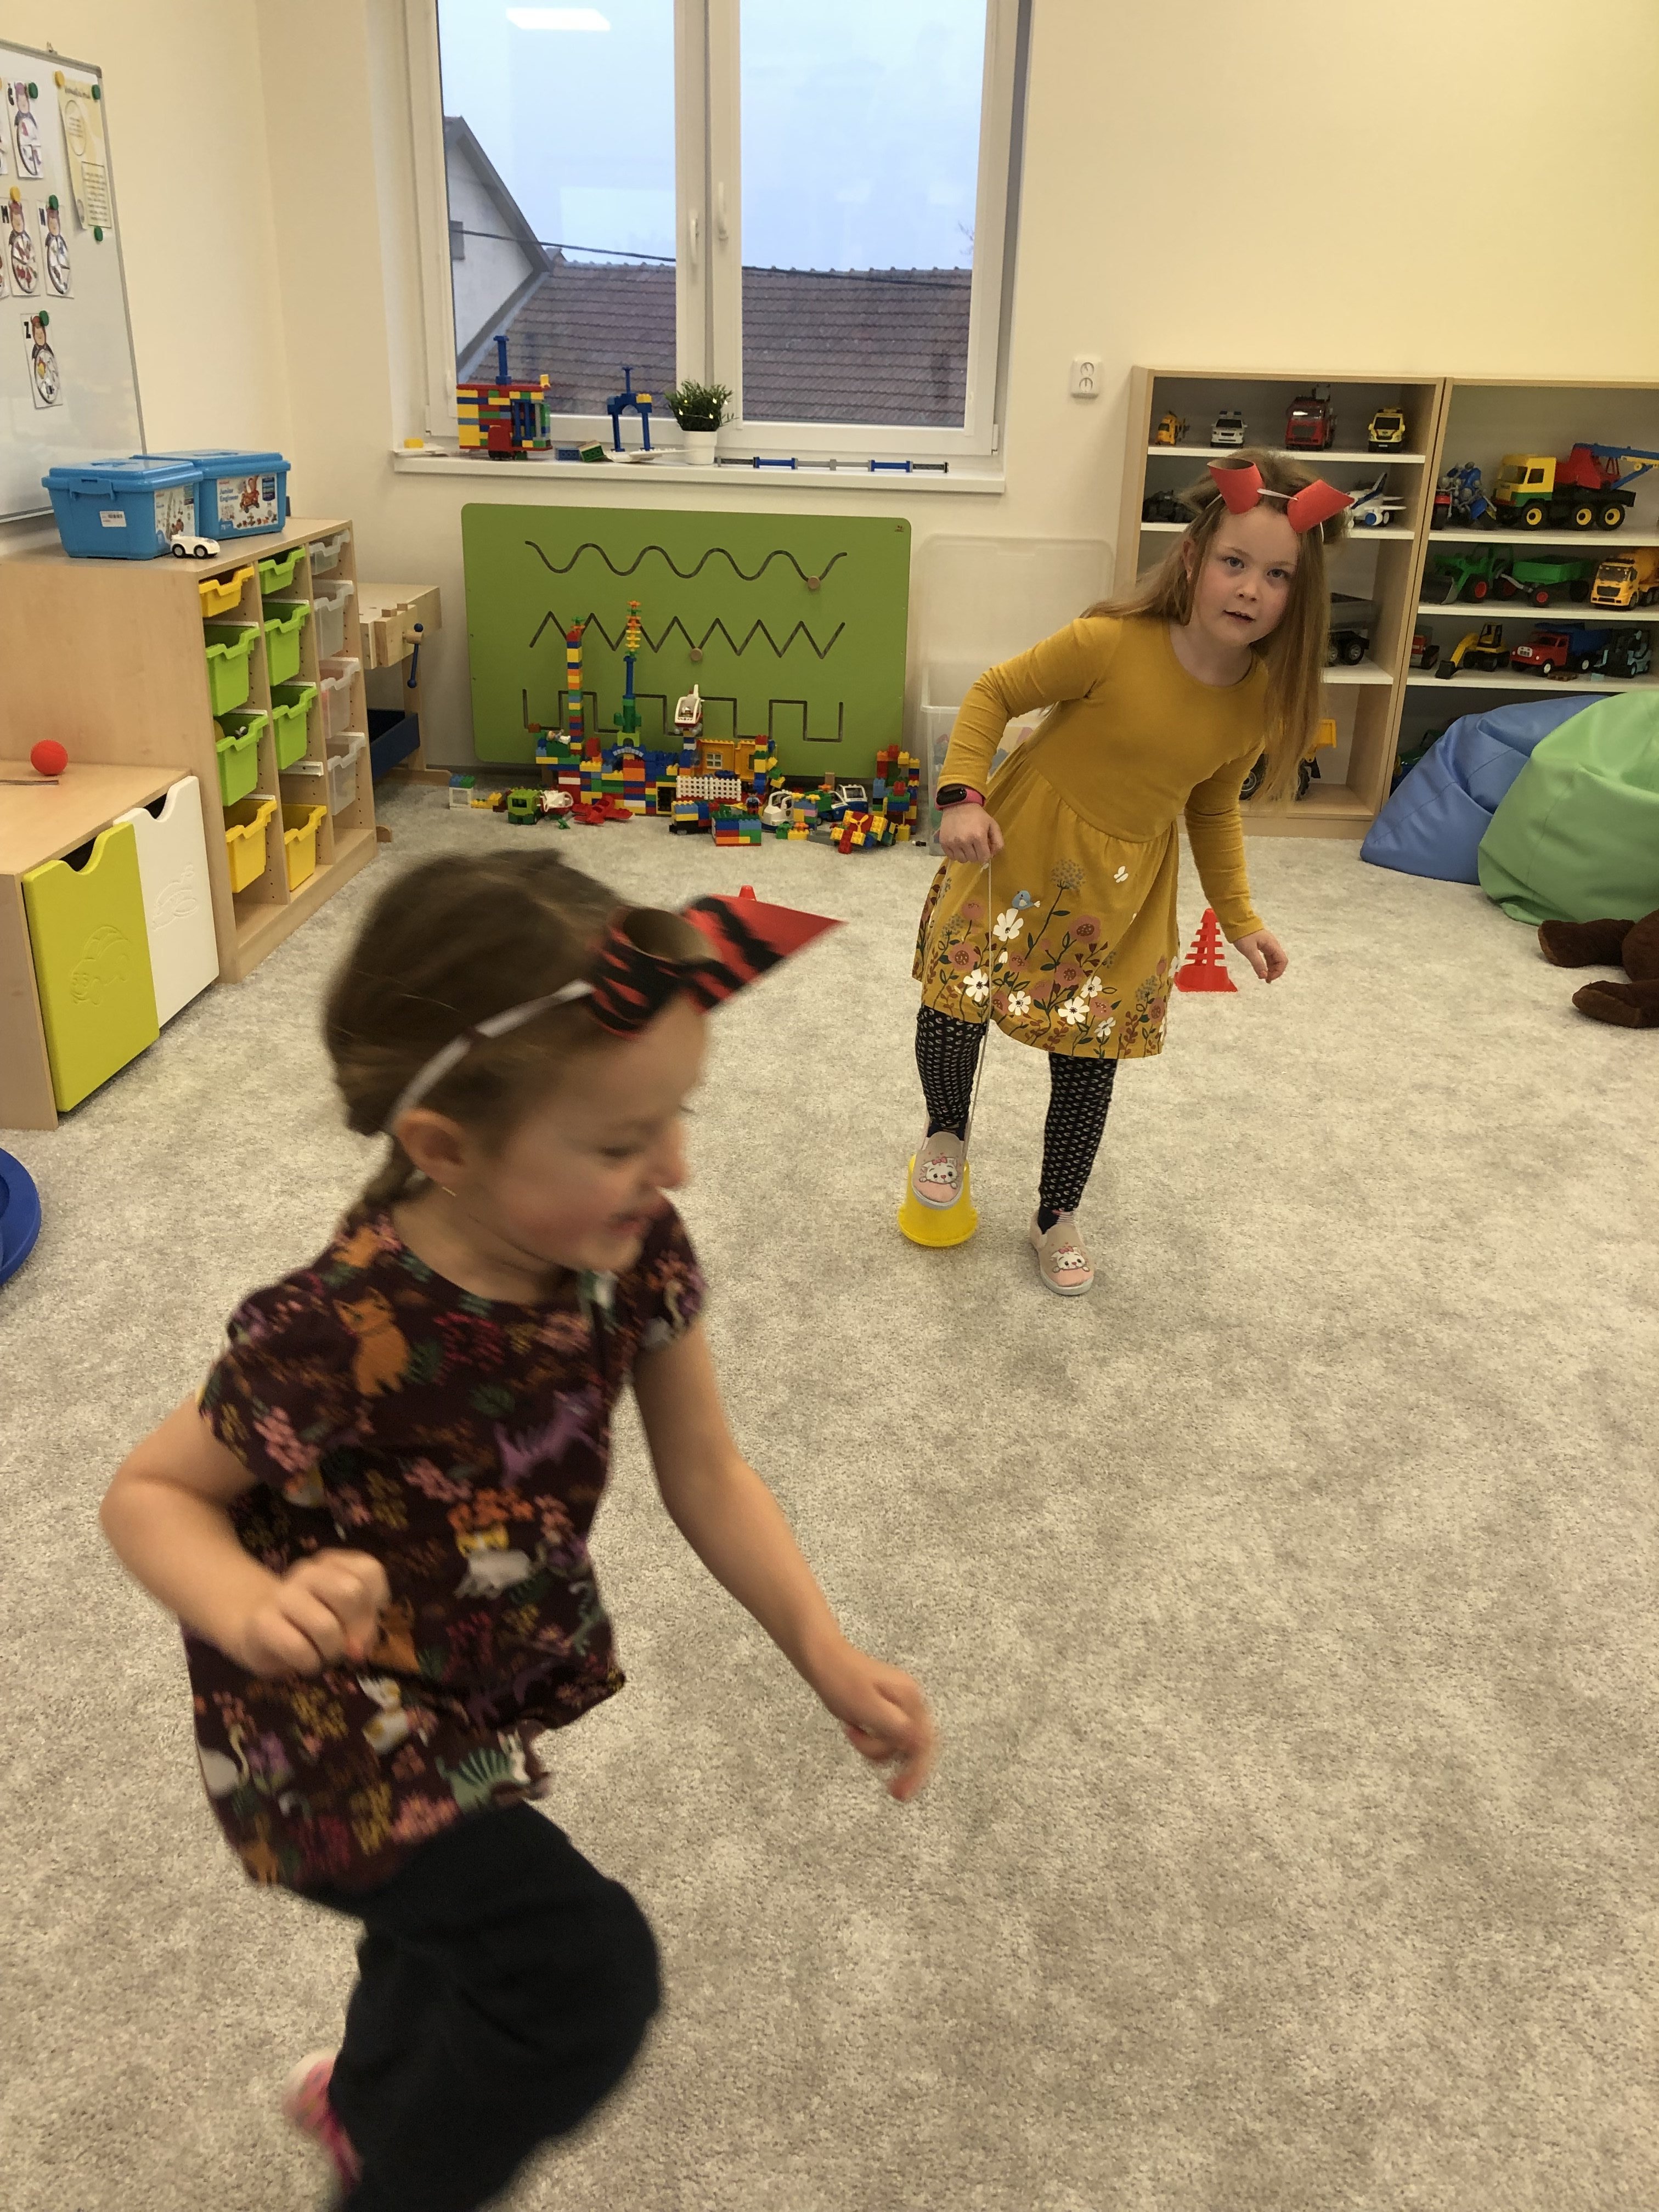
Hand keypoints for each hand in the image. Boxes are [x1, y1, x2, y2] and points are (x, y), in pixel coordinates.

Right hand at [230, 1550, 390, 1677]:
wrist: (254, 1628)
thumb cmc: (310, 1623)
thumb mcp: (344, 1618)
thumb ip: (363, 1626)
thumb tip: (358, 1649)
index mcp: (332, 1563)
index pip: (370, 1571)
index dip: (375, 1604)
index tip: (364, 1622)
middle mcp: (308, 1572)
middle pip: (351, 1592)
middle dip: (356, 1629)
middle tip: (346, 1646)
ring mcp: (283, 1594)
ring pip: (326, 1626)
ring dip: (332, 1652)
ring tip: (323, 1654)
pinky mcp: (263, 1621)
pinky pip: (299, 1649)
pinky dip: (310, 1663)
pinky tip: (304, 1662)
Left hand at [812, 1641, 937, 1801]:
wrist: (822, 1659)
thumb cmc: (842, 1680)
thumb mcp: (868, 1708)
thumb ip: (896, 1727)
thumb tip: (920, 1745)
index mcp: (910, 1699)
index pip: (925, 1743)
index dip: (918, 1771)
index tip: (903, 1792)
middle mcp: (910, 1702)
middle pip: (917, 1746)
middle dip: (905, 1769)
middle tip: (894, 1792)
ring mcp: (898, 1706)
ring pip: (899, 1744)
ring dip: (878, 1749)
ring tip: (854, 1735)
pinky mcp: (885, 1710)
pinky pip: (887, 1736)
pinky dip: (872, 1742)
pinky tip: (855, 1731)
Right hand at [938, 802, 1003, 865]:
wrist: (958, 805)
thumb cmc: (977, 815)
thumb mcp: (992, 825)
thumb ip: (998, 841)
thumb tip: (992, 855)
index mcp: (978, 836)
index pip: (984, 858)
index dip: (986, 855)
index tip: (984, 849)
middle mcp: (964, 841)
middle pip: (973, 859)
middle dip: (976, 854)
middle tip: (975, 845)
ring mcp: (953, 843)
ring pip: (962, 860)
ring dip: (966, 855)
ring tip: (966, 846)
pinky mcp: (944, 843)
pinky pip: (952, 857)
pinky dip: (956, 854)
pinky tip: (958, 845)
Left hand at [1232, 928, 1287, 982]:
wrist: (1237, 921)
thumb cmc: (1243, 935)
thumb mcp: (1249, 951)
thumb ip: (1258, 964)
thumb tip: (1264, 976)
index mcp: (1272, 945)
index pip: (1282, 960)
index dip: (1278, 971)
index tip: (1268, 978)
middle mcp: (1273, 945)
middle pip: (1279, 961)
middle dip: (1275, 971)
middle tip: (1266, 980)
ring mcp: (1268, 944)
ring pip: (1273, 959)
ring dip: (1270, 969)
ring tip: (1264, 977)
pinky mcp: (1262, 945)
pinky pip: (1268, 956)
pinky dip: (1266, 964)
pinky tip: (1261, 970)